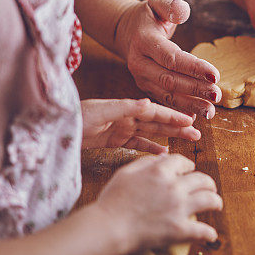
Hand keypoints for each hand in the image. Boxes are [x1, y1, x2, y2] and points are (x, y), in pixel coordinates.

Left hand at [81, 97, 200, 152]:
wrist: (58, 130)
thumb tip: (148, 103)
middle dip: (176, 126)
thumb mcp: (101, 110)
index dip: (172, 116)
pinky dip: (151, 148)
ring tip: (187, 140)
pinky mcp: (115, 141)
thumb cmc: (77, 117)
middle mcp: (126, 117)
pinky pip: (137, 145)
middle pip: (157, 122)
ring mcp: (121, 129)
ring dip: (169, 136)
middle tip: (196, 133)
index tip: (190, 119)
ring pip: (151, 133)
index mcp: (125, 108)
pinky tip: (164, 152)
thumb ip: (125, 107)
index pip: (154, 112)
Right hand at [96, 153, 221, 254]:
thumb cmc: (113, 199)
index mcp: (161, 170)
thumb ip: (147, 162)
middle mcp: (174, 186)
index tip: (189, 171)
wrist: (108, 226)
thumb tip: (164, 159)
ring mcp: (179, 208)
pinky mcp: (179, 229)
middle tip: (209, 188)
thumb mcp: (126, 171)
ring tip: (216, 204)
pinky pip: (203, 230)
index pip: (185, 162)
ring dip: (215, 202)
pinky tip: (210, 234)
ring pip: (210, 200)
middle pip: (202, 179)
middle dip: (208, 183)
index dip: (188, 166)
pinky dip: (208, 233)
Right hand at [115, 0, 220, 117]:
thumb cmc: (149, 16)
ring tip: (210, 111)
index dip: (193, 68)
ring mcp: (140, 78)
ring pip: (166, 94)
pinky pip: (163, 100)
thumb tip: (182, 11)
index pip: (171, 58)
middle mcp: (139, 63)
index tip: (215, 75)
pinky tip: (196, 115)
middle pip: (169, 79)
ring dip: (189, 104)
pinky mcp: (145, 87)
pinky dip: (179, 109)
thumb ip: (170, 5)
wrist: (127, 32)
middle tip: (217, 95)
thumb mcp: (158, 3)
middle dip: (195, 89)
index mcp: (143, 41)